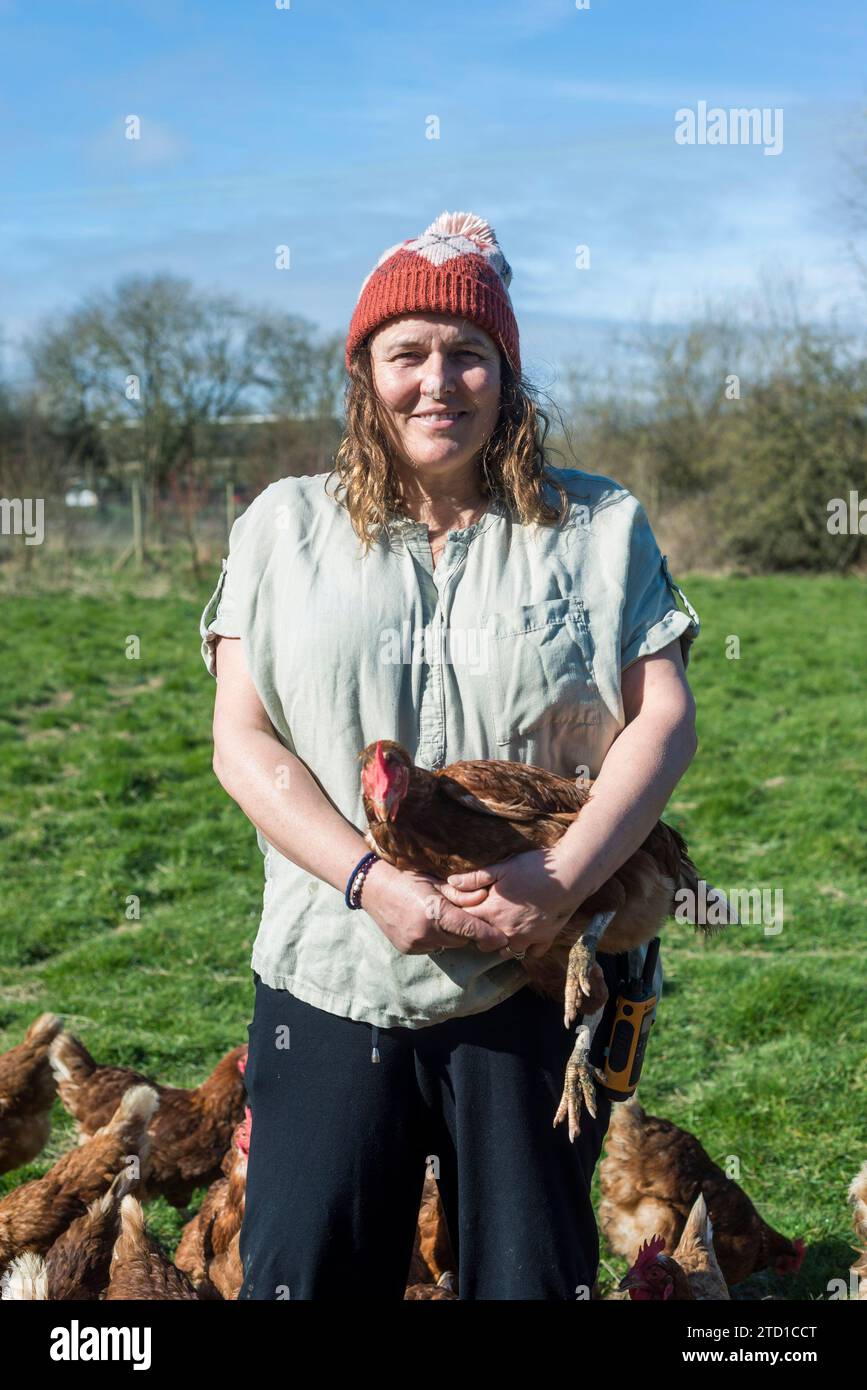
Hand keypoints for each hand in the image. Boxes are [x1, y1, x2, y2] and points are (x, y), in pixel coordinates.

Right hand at [360, 859, 509, 955]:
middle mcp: (425, 931)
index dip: (488, 934)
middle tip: (460, 914)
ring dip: (449, 935)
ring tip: (440, 916)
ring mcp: (415, 943)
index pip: (468, 928)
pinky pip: (432, 947)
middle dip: (465, 930)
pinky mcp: (408, 949)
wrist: (374, 889)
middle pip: (460, 939)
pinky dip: (435, 938)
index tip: (503, 939)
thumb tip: (485, 897)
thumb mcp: (435, 881)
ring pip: (447, 945)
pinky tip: (426, 923)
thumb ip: (460, 893)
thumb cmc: (407, 879)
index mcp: (434, 911)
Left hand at [436, 847, 582, 957]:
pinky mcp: (545, 939)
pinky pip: (531, 953)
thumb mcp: (502, 868)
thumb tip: (451, 883)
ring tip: (503, 928)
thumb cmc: (534, 868)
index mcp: (493, 912)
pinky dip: (527, 946)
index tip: (465, 910)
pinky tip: (526, 933)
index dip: (463, 917)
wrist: (570, 874)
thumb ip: (475, 878)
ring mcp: (527, 938)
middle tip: (484, 920)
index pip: (467, 923)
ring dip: (502, 943)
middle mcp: (507, 930)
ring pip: (506, 952)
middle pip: (483, 944)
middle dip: (480, 934)